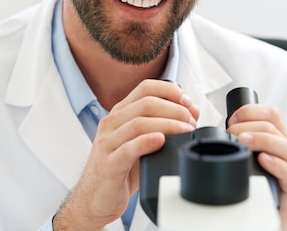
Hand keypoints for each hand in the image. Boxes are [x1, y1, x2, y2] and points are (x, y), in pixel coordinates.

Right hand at [53, 79, 199, 229]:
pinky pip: (128, 148)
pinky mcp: (108, 164)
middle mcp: (111, 123)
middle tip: (191, 122)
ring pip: (139, 123)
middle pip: (146, 103)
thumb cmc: (121, 171)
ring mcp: (107, 143)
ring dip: (168, 124)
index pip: (146, 88)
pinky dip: (147, 142)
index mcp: (120, 113)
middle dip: (175, 109)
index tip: (188, 103)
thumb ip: (159, 128)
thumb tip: (191, 116)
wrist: (95, 199)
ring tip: (185, 131)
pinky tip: (161, 141)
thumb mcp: (140, 143)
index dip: (171, 92)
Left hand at [227, 104, 286, 230]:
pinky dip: (278, 165)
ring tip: (244, 141)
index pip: (271, 114)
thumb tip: (216, 132)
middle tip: (231, 133)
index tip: (232, 119)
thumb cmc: (256, 182)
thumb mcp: (247, 156)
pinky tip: (264, 160)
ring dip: (263, 140)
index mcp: (277, 139)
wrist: (267, 212)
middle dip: (249, 126)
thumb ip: (239, 141)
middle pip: (276, 128)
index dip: (250, 111)